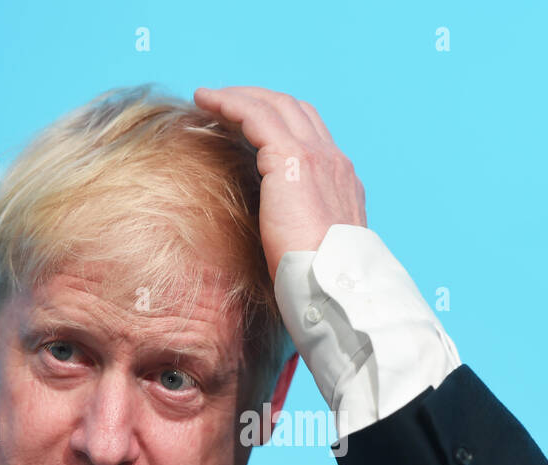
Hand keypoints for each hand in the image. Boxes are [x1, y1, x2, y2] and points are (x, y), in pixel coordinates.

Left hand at [193, 86, 366, 282]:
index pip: (311, 135)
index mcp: (341, 183)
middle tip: (225, 103)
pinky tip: (206, 101)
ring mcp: (317, 156)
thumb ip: (298, 228)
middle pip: (295, 110)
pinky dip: (230, 103)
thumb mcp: (312, 247)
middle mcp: (333, 161)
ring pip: (275, 104)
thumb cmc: (318, 280)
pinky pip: (255, 114)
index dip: (279, 122)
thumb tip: (274, 233)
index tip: (248, 126)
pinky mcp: (291, 158)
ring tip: (209, 98)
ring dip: (240, 96)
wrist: (332, 285)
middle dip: (259, 100)